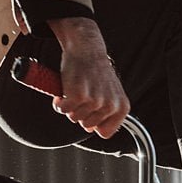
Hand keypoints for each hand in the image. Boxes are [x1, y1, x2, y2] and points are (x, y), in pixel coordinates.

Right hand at [52, 16, 129, 138]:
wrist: (87, 48)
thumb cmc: (96, 71)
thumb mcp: (111, 93)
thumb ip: (107, 112)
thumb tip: (94, 129)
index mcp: (122, 108)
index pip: (105, 133)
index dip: (94, 124)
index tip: (90, 111)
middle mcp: (110, 106)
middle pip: (87, 126)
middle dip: (80, 112)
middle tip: (82, 94)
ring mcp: (95, 101)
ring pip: (74, 118)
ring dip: (70, 106)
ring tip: (74, 90)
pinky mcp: (78, 96)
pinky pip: (63, 110)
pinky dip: (59, 102)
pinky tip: (64, 91)